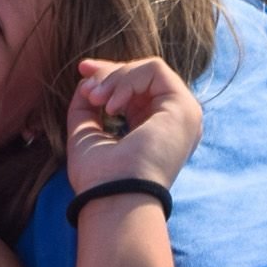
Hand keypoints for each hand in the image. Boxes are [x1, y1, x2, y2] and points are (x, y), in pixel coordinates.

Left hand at [64, 58, 200, 194]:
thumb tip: (87, 79)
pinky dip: (127, 81)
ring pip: (148, 71)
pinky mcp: (184, 107)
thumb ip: (88, 104)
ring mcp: (183, 114)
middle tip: (87, 82)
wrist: (113, 195)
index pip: (138, 90)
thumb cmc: (99, 175)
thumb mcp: (86, 132)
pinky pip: (154, 70)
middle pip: (145, 77)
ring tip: (97, 101)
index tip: (83, 71)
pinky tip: (113, 107)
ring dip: (115, 79)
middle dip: (111, 71)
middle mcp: (174, 121)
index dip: (110, 75)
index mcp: (155, 130)